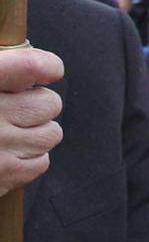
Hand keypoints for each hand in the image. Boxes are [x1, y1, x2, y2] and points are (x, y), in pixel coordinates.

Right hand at [0, 45, 63, 192]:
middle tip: (12, 111)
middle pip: (49, 103)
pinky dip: (26, 160)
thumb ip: (0, 72)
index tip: (45, 73)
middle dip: (36, 106)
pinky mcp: (2, 175)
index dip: (46, 68)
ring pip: (50, 134)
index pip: (35, 66)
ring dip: (34, 134)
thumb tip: (39, 70)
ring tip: (6, 134)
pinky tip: (2, 155)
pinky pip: (41, 162)